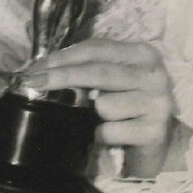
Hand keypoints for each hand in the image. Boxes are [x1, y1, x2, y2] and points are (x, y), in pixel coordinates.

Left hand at [20, 38, 187, 177]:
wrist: (160, 144)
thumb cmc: (129, 107)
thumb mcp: (113, 80)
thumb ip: (89, 67)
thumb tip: (41, 66)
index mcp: (141, 54)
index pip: (96, 49)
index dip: (63, 56)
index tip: (36, 66)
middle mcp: (154, 74)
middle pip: (97, 72)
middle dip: (60, 76)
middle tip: (32, 81)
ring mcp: (157, 103)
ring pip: (104, 105)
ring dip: (93, 115)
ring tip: (104, 119)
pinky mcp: (154, 132)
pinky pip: (110, 132)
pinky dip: (102, 136)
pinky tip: (112, 136)